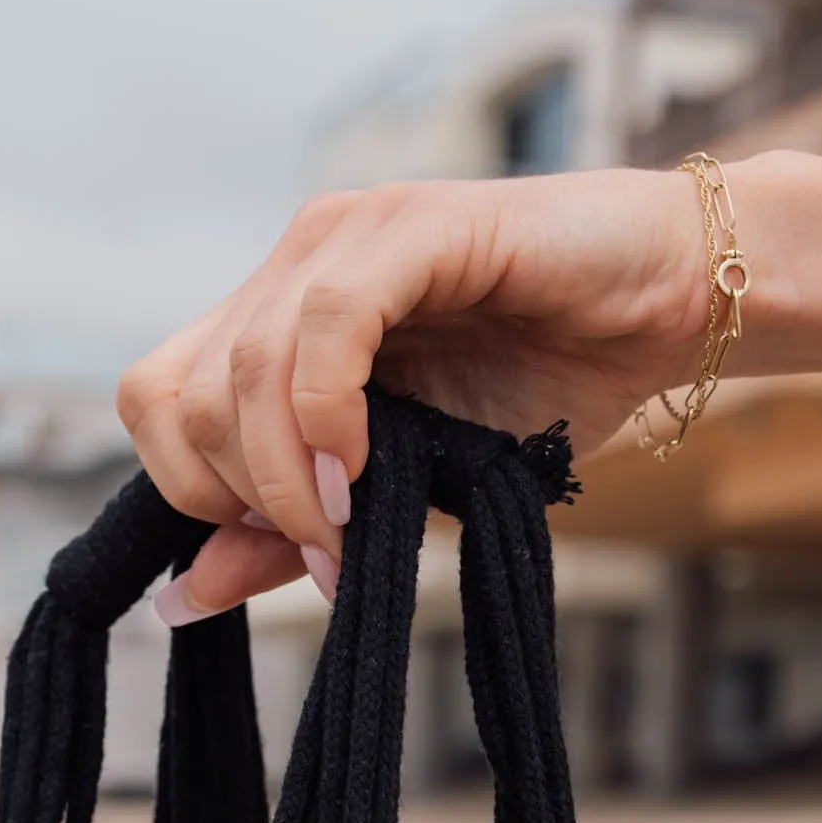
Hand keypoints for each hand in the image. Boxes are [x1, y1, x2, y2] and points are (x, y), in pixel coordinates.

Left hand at [116, 170, 712, 616]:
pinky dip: (327, 411)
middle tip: (327, 549)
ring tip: (350, 526)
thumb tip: (181, 600)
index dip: (191, 493)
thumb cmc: (542, 386)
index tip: (281, 557)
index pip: (157, 402)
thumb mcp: (398, 489)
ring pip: (244, 367)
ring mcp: (347, 236)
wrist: (664, 313)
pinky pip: (329, 320)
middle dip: (240, 497)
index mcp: (274, 322)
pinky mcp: (414, 222)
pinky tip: (366, 466)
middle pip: (182, 394)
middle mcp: (293, 267)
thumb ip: (289, 534)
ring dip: (287, 475)